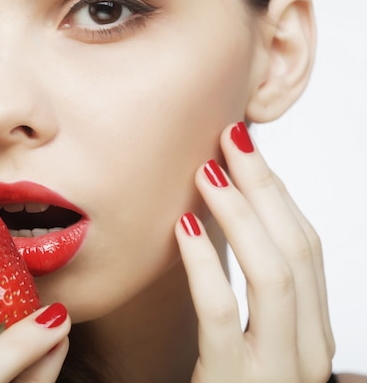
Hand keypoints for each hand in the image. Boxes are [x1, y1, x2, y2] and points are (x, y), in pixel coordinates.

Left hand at [175, 122, 334, 382]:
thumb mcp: (251, 341)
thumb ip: (252, 294)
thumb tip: (226, 221)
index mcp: (313, 331)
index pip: (306, 248)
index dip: (278, 193)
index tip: (246, 149)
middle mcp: (310, 348)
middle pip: (298, 249)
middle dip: (267, 187)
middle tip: (232, 138)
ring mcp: (281, 369)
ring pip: (276, 274)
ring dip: (243, 214)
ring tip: (209, 170)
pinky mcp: (237, 381)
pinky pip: (223, 313)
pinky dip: (206, 264)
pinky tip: (184, 226)